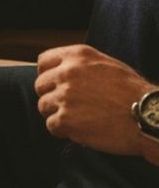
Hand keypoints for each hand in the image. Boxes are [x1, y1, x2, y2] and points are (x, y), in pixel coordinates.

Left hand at [35, 44, 151, 155]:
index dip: (47, 75)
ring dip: (57, 115)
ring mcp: (64, 96)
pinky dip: (63, 131)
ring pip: (43, 106)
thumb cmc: (134, 92)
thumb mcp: (107, 64)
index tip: (54, 85)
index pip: (43, 62)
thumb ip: (81, 65)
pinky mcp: (66, 120)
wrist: (149, 116)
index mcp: (76, 56)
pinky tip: (79, 131)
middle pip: (40, 86)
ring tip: (77, 120)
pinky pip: (52, 126)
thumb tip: (62, 71)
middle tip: (68, 107)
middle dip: (51, 96)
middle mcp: (66, 73)